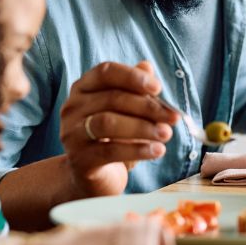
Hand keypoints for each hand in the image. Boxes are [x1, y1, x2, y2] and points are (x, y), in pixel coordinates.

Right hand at [59, 60, 177, 196]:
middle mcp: (72, 107)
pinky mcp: (79, 159)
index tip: (158, 88)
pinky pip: (110, 151)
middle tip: (173, 117)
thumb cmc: (113, 137)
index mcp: (84, 88)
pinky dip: (138, 150)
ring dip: (143, 127)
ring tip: (167, 134)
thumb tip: (147, 66)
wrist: (93, 178)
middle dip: (147, 107)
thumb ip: (135, 89)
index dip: (132, 77)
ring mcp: (72, 133)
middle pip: (112, 98)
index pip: (105, 72)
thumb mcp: (126, 111)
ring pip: (108, 123)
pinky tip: (158, 151)